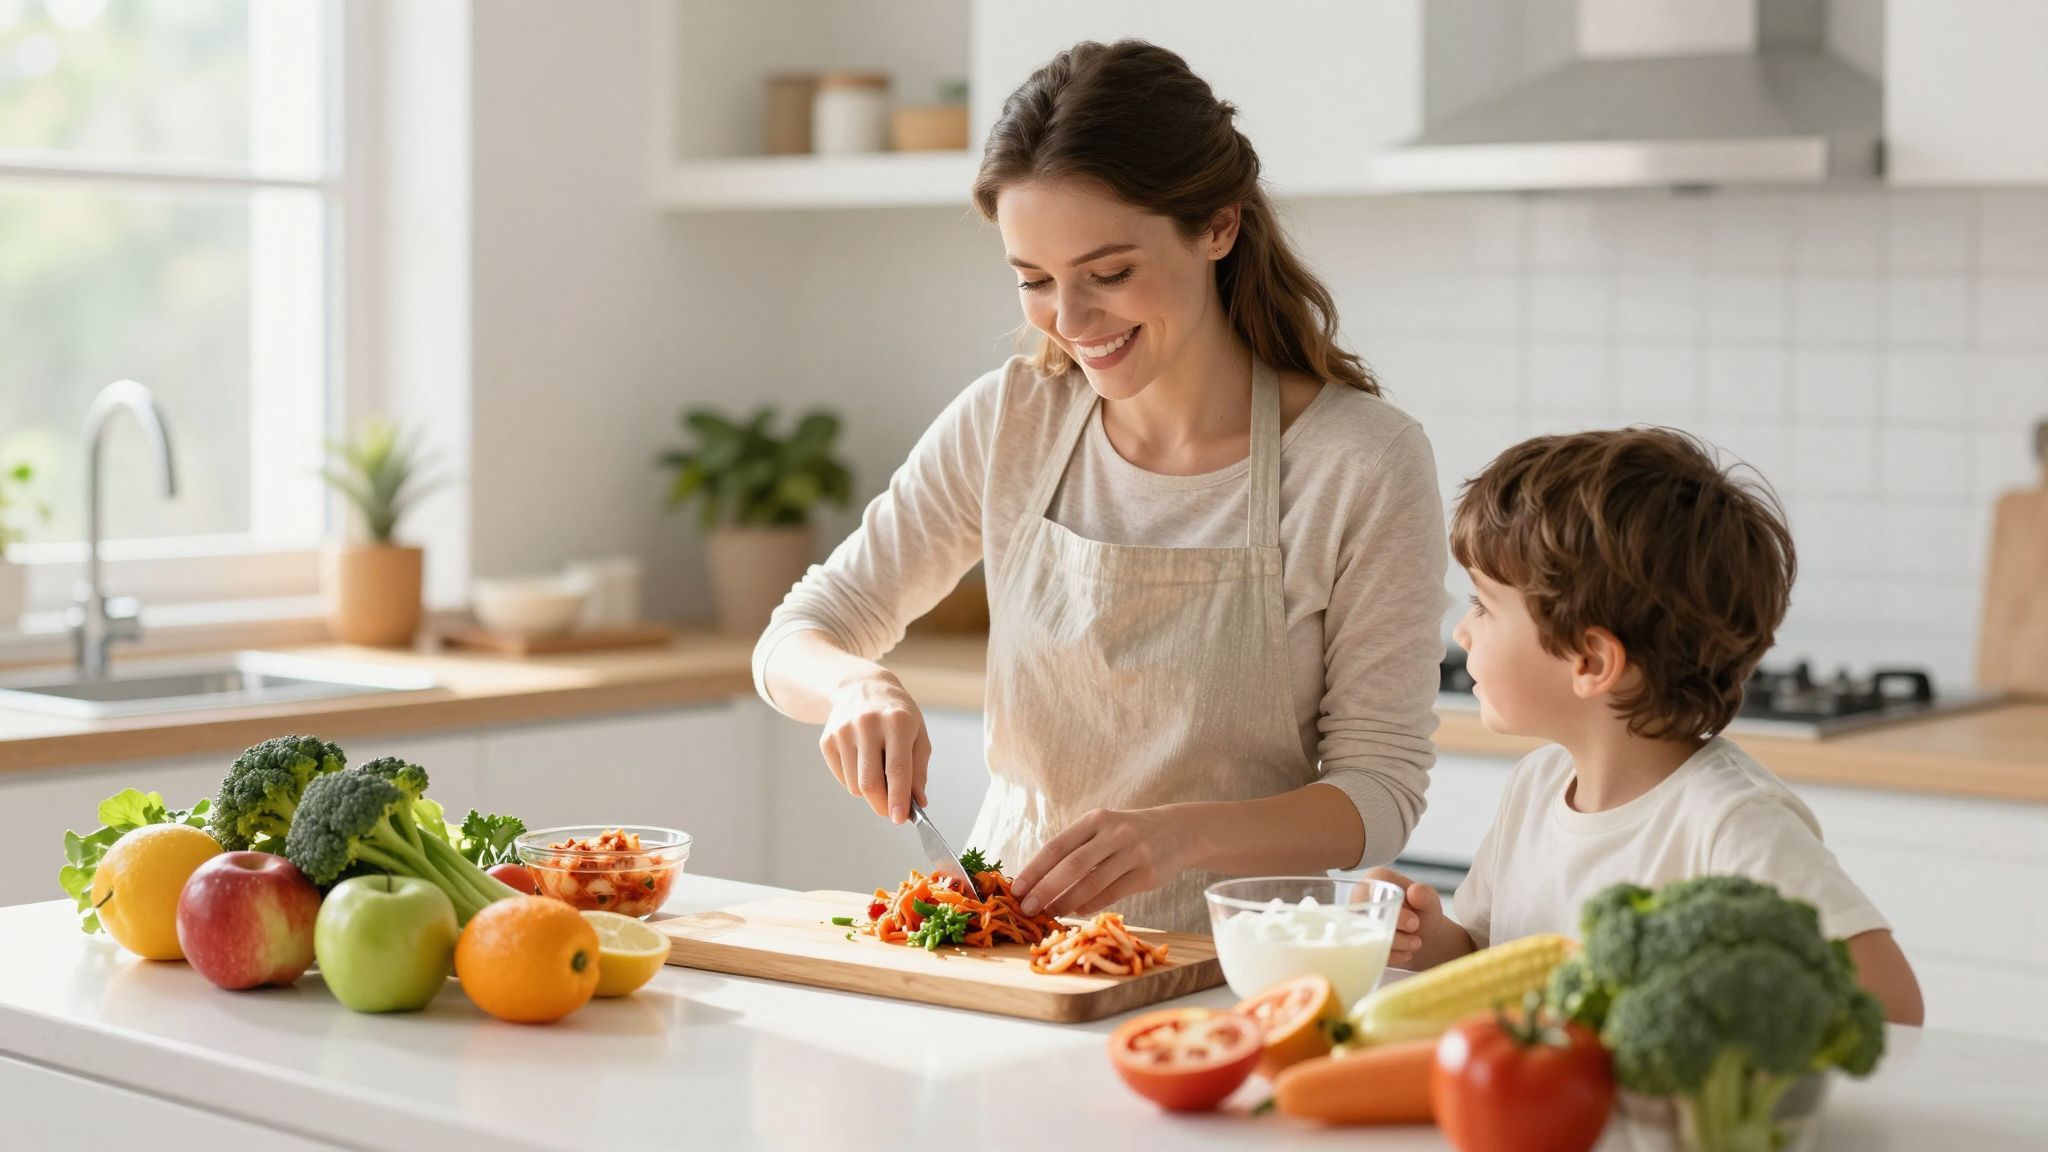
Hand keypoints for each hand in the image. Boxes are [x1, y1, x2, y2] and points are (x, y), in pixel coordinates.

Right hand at [819, 669, 929, 823]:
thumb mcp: (918, 735)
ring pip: (855, 785)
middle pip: (870, 782)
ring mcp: (843, 732)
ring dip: (870, 792)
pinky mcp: (827, 740)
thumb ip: (919, 770)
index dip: (898, 797)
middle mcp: (867, 724)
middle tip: (891, 811)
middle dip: (881, 805)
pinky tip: (863, 762)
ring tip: (879, 773)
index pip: (897, 768)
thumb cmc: (897, 715)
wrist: (861, 687)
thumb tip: (918, 802)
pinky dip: (855, 781)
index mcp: (897, 722)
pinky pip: (842, 778)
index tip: (899, 818)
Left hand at [1011, 808, 1185, 918]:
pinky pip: (1112, 894)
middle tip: (1027, 909)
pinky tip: (1077, 912)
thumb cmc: (1127, 834)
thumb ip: (1076, 849)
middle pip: (1072, 865)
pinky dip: (1091, 905)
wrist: (1177, 831)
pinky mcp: (1147, 874)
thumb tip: (1038, 881)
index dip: (1034, 869)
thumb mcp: (1102, 829)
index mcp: (1095, 820)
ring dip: (1067, 902)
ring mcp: (1133, 853)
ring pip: (1092, 883)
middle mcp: (1114, 833)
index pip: (1057, 846)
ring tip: (1050, 914)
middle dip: (1046, 889)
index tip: (1016, 889)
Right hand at [1362, 866, 1441, 968]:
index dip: (1394, 912)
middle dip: (1395, 932)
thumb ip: (1426, 895)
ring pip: (1367, 935)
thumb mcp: (1430, 902)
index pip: (1374, 893)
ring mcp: (1356, 920)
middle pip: (1368, 917)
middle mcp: (1360, 897)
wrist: (1425, 935)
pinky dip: (1391, 956)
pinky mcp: (1358, 941)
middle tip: (1416, 939)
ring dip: (1396, 944)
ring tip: (1415, 943)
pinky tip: (1406, 953)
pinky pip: (1369, 951)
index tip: (1414, 923)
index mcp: (1376, 879)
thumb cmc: (1424, 912)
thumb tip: (1415, 892)